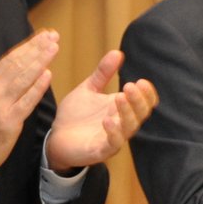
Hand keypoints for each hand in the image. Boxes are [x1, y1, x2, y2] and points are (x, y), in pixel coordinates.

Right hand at [0, 30, 57, 170]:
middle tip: (53, 36)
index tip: (44, 35)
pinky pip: (26, 101)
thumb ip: (5, 81)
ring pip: (23, 78)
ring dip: (40, 61)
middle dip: (37, 48)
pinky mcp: (9, 121)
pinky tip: (47, 76)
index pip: (11, 58)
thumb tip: (25, 63)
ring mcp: (1, 105)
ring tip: (53, 48)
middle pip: (18, 64)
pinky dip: (36, 87)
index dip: (29, 45)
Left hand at [44, 50, 157, 170]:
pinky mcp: (99, 151)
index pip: (144, 103)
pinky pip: (112, 144)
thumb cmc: (75, 115)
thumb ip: (103, 74)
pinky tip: (107, 120)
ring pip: (129, 128)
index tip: (142, 81)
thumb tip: (118, 52)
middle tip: (130, 86)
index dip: (146, 94)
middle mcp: (121, 125)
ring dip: (127, 112)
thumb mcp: (89, 89)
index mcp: (121, 110)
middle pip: (140, 114)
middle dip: (138, 100)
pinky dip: (113, 133)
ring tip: (119, 97)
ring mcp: (112, 139)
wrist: (56, 137)